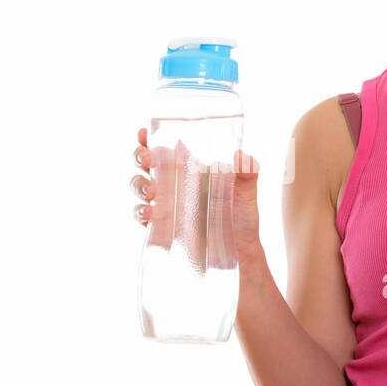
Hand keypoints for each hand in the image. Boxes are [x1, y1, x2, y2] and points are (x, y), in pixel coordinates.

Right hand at [130, 127, 261, 265]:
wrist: (239, 252)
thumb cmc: (242, 217)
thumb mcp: (247, 193)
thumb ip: (247, 174)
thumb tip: (242, 156)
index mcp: (189, 167)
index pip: (164, 145)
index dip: (149, 137)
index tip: (144, 133)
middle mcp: (173, 182)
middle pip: (144, 162)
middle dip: (140, 156)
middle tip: (148, 160)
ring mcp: (164, 204)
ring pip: (139, 186)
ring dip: (139, 184)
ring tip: (152, 192)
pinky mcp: (161, 226)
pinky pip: (142, 216)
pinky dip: (140, 212)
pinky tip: (149, 213)